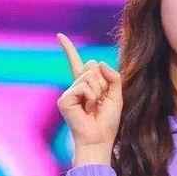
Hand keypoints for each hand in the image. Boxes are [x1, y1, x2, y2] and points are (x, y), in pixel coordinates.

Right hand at [56, 33, 123, 155]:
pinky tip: (87, 109)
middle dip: (103, 81)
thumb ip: (112, 77)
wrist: (100, 139)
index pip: (78, 62)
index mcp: (87, 84)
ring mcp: (69, 92)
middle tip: (100, 100)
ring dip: (99, 91)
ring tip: (94, 106)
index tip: (59, 35)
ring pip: (90, 75)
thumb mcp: (117, 95)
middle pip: (92, 64)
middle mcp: (75, 86)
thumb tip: (98, 62)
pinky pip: (84, 87)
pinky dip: (91, 97)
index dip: (68, 49)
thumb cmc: (108, 121)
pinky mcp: (64, 99)